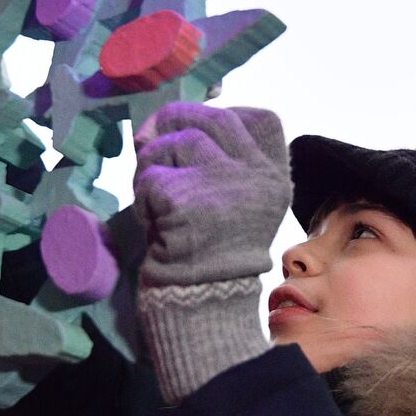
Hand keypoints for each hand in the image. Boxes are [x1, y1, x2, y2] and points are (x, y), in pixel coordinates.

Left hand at [133, 102, 289, 287]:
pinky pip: (151, 177)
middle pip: (212, 119)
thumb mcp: (238, 206)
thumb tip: (167, 120)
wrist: (202, 301)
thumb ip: (223, 163)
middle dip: (174, 120)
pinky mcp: (184, 199)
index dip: (224, 114)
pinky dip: (142, 196)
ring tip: (154, 198)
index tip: (197, 128)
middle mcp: (255, 176)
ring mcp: (221, 184)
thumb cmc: (213, 252)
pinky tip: (152, 221)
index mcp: (273, 179)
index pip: (263, 120)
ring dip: (151, 165)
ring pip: (174, 143)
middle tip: (150, 139)